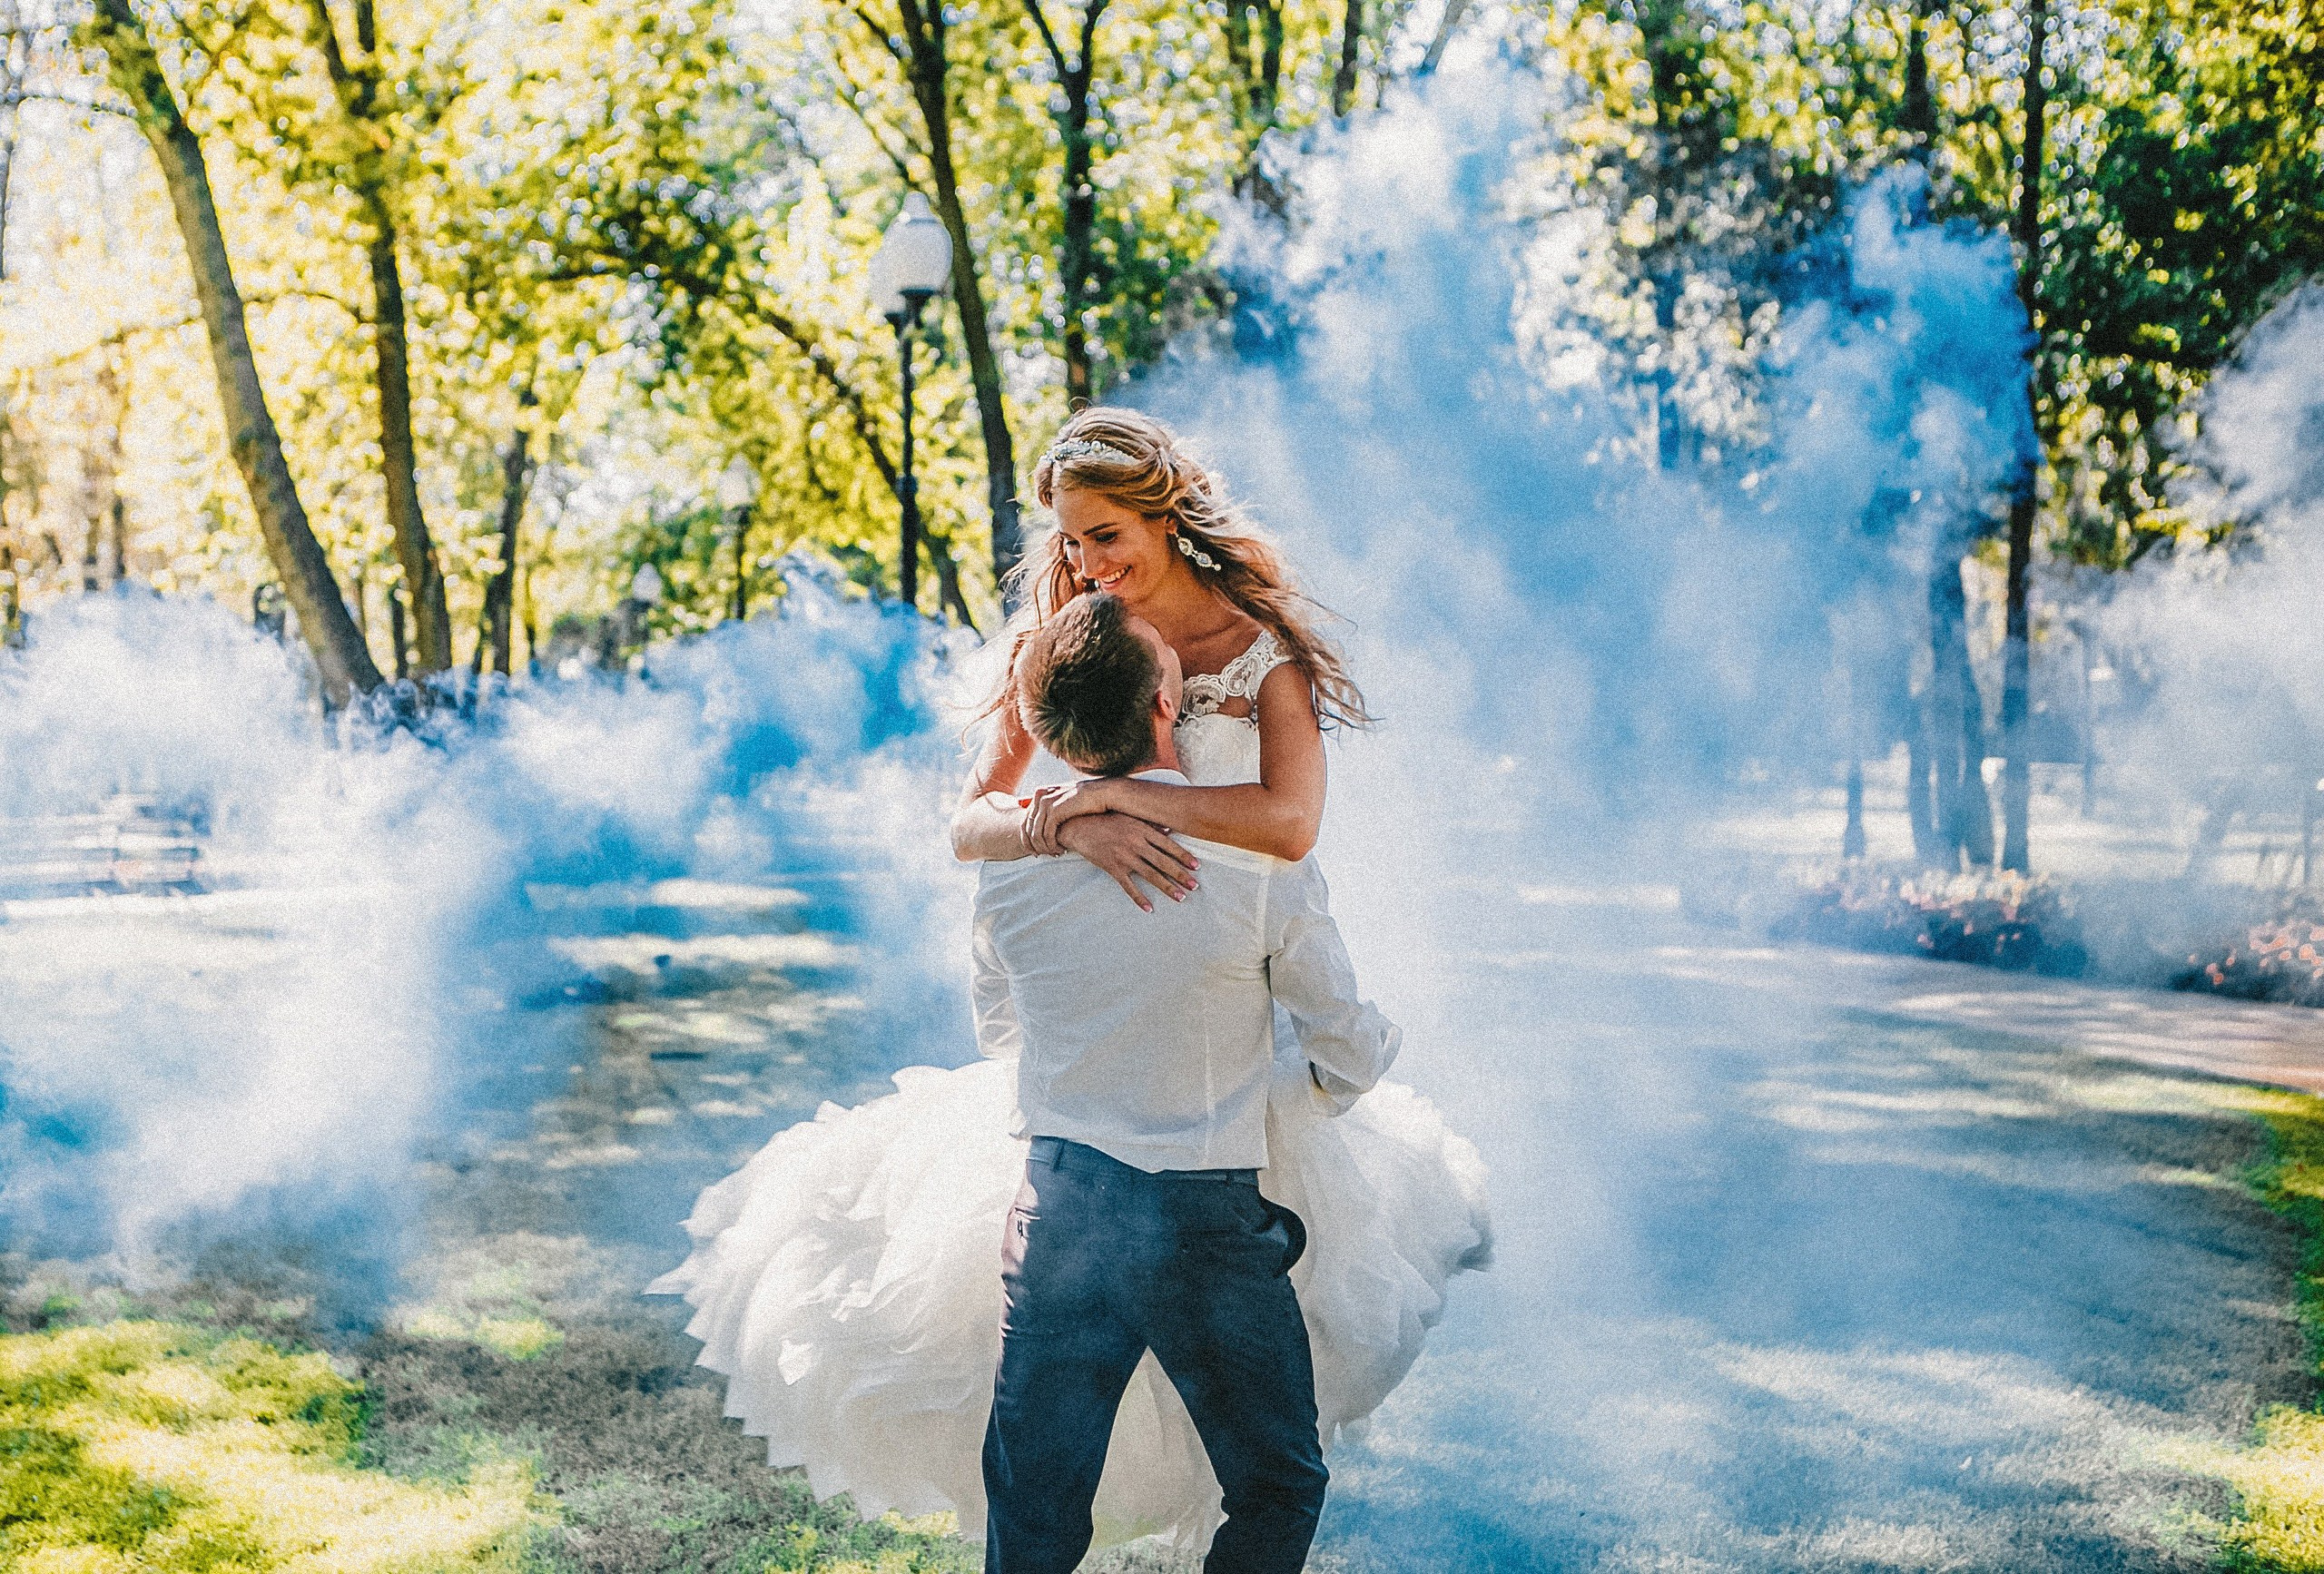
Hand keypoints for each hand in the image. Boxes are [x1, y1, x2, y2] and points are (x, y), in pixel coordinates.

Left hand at [1023, 779, 1118, 854]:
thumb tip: (1044, 826)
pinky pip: (1047, 834)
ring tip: (1055, 853)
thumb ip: (1053, 809)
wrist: (1103, 793)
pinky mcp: (1055, 811)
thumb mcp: (1066, 802)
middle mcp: (1040, 797)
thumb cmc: (1086, 801)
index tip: (1035, 851)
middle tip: (1042, 856)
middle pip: (1027, 828)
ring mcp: (1047, 803)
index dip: (1027, 839)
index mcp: (1040, 794)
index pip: (1025, 821)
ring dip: (1044, 847)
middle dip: (1034, 845)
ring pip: (1036, 834)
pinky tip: (1061, 850)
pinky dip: (1052, 845)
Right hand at [1056, 812, 1198, 911]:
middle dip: (1181, 875)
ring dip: (1167, 887)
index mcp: (1142, 830)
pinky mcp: (1113, 868)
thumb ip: (1149, 825)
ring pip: (1151, 875)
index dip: (1184, 857)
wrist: (1079, 827)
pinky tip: (1149, 908)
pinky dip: (1139, 898)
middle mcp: (1136, 843)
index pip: (1168, 845)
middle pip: (1163, 862)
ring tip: (1181, 897)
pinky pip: (1129, 886)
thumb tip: (1169, 830)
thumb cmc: (1106, 820)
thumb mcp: (1129, 817)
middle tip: (1195, 886)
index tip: (1196, 867)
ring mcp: (1124, 857)